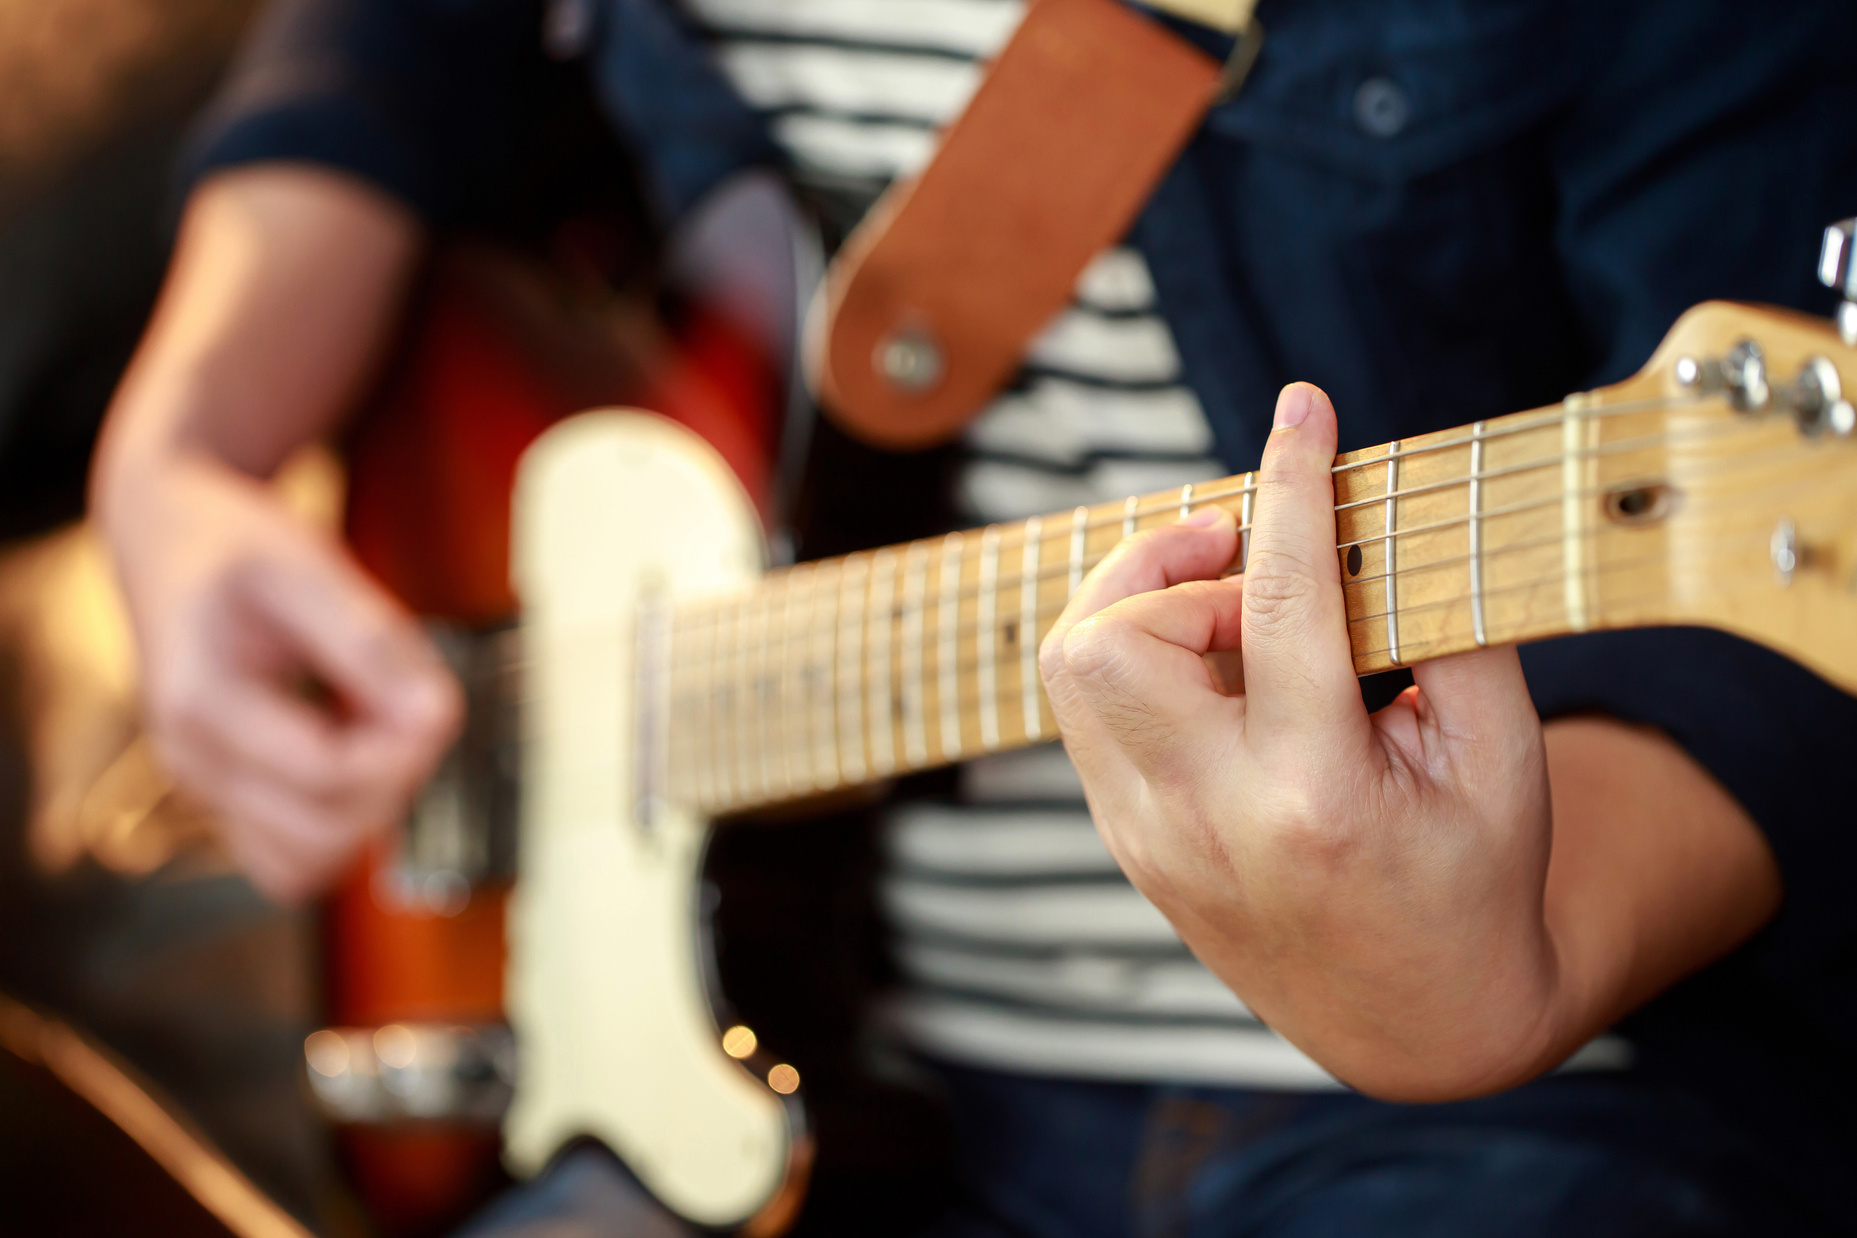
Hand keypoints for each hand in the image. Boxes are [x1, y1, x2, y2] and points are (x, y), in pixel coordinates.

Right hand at [105, 455, 460, 901]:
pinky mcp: (223, 803)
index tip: (433, 700)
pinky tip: (352, 759)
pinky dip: (338, 827)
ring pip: (305, 865)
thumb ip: (373, 643)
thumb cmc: (237, 551)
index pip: (329, 775)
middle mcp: (191, 762)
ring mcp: (203, 790)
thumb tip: (433, 716)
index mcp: (203, 703)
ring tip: (377, 734)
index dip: (403, 749)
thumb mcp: (308, 566)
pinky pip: (289, 863)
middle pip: (322, 833)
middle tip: (409, 714)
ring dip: (368, 813)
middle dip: (392, 783)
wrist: (171, 542)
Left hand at [1040, 382, 1568, 1099]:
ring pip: (1074, 673)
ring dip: (1147, 611)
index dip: (1290, 481)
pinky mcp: (1127, 844)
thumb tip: (1382, 516)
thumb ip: (1451, 627)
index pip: (1279, 600)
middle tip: (1250, 565)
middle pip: (1103, 641)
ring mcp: (1148, 838)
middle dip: (1167, 568)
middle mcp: (1203, 819)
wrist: (1418, 1026)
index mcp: (1312, 796)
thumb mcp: (1504, 758)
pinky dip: (1146, 665)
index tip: (1301, 406)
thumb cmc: (1475, 881)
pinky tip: (1223, 676)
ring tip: (1240, 620)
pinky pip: (1093, 716)